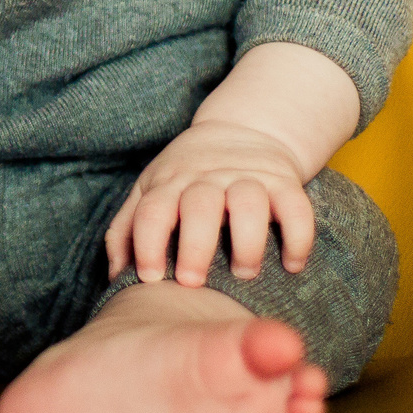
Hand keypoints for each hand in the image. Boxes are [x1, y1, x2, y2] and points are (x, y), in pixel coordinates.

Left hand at [105, 119, 316, 286]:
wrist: (242, 130)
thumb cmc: (186, 177)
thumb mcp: (150, 192)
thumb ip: (127, 231)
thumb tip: (114, 277)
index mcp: (169, 183)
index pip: (152, 211)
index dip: (148, 244)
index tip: (151, 278)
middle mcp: (207, 178)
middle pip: (199, 206)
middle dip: (195, 247)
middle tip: (193, 282)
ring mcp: (247, 177)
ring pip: (249, 203)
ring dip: (248, 242)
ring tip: (244, 273)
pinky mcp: (284, 181)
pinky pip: (296, 207)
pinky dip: (298, 237)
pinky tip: (291, 264)